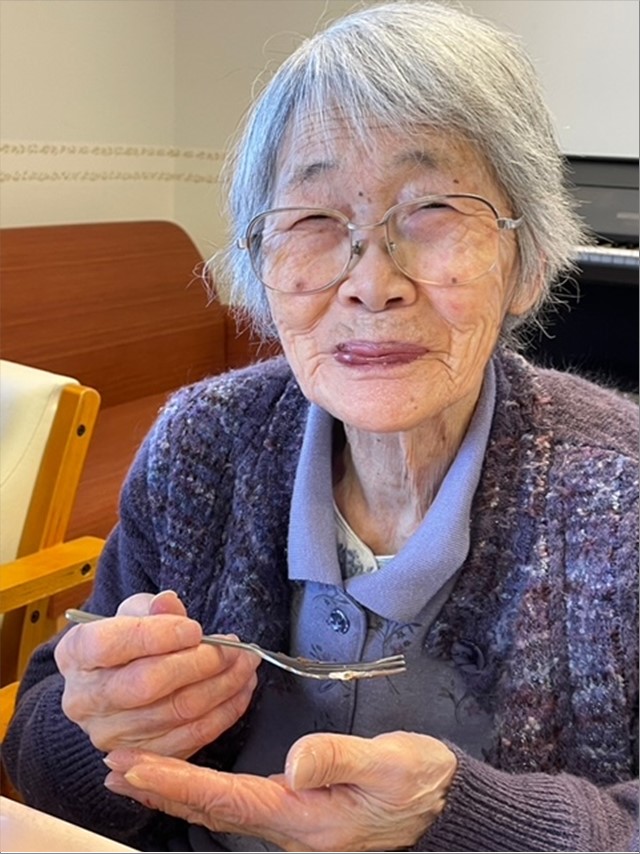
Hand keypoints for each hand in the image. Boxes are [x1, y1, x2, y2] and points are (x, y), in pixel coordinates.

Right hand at [54, 591, 258, 759]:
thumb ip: (152, 608)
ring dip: (223, 686)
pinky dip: (225, 712)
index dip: (158, 636)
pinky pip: (192, 738)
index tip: (194, 628)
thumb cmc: (126, 641)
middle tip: (233, 648)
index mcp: (76, 654)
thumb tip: (168, 602)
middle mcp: (85, 700)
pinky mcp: (142, 756)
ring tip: (246, 664)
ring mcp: (111, 735)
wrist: (114, 685)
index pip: (111, 646)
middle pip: (147, 684)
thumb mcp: (134, 613)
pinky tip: (240, 689)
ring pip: (177, 713)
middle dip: (201, 663)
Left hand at [103, 730, 456, 851]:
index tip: (134, 766)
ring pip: (219, 810)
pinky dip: (202, 791)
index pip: (227, 799)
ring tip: (136, 772)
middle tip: (115, 766)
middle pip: (212, 810)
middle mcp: (289, 827)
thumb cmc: (415, 780)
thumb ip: (339, 760)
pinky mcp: (296, 812)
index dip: (178, 783)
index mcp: (303, 817)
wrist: (438, 801)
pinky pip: (235, 804)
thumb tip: (293, 762)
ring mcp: (291, 824)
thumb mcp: (386, 765)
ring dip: (175, 791)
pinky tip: (190, 781)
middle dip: (162, 789)